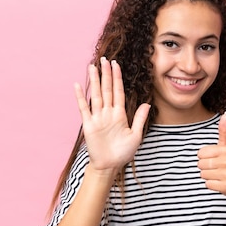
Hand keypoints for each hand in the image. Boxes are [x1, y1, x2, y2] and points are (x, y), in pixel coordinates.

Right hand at [74, 57, 149, 172]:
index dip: (117, 78)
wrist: (110, 166)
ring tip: (92, 66)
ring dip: (94, 81)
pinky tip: (78, 85)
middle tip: (104, 59)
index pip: (118, 91)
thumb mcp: (136, 136)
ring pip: (96, 95)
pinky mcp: (89, 125)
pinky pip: (84, 108)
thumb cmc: (123, 153)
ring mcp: (98, 117)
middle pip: (107, 89)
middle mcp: (108, 113)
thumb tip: (147, 104)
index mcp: (120, 114)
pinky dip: (81, 97)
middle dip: (106, 74)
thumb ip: (139, 119)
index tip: (116, 65)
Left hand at [197, 112, 225, 198]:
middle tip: (218, 168)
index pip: (200, 153)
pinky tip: (221, 182)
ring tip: (220, 175)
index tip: (216, 158)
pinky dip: (212, 185)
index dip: (205, 157)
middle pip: (200, 164)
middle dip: (206, 167)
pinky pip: (208, 184)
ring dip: (209, 176)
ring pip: (203, 175)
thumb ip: (224, 131)